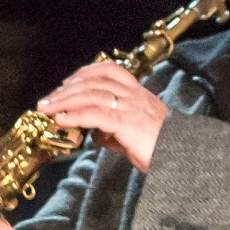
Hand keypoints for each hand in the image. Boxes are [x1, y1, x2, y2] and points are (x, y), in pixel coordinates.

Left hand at [39, 59, 170, 171]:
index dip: (86, 72)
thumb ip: (113, 131)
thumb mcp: (134, 135)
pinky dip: (75, 115)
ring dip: (65, 100)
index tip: (67, 81)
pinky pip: (96, 114)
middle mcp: (135, 96)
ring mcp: (132, 107)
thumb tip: (95, 133)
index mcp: (139, 94)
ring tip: (47, 108)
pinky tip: (62, 120)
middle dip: (66, 89)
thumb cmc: (162, 149)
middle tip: (46, 100)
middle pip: (95, 81)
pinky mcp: (127, 123)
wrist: (183, 158)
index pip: (111, 71)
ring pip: (92, 94)